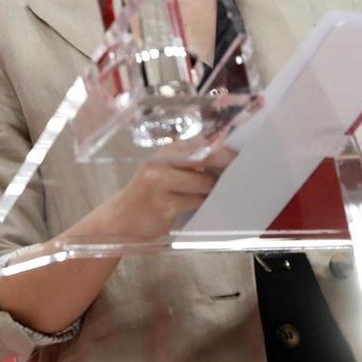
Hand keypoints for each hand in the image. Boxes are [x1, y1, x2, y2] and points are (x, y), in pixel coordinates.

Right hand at [86, 144, 236, 240]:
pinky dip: (204, 204)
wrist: (121, 217)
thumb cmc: (149, 193)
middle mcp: (160, 163)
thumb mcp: (163, 171)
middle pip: (204, 159)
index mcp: (164, 152)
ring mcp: (160, 184)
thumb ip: (187, 163)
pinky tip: (205, 206)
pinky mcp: (164, 205)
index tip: (238, 157)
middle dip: (223, 169)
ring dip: (213, 191)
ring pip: (202, 183)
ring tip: (217, 194)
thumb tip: (224, 159)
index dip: (222, 150)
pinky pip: (195, 202)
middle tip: (239, 175)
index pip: (199, 144)